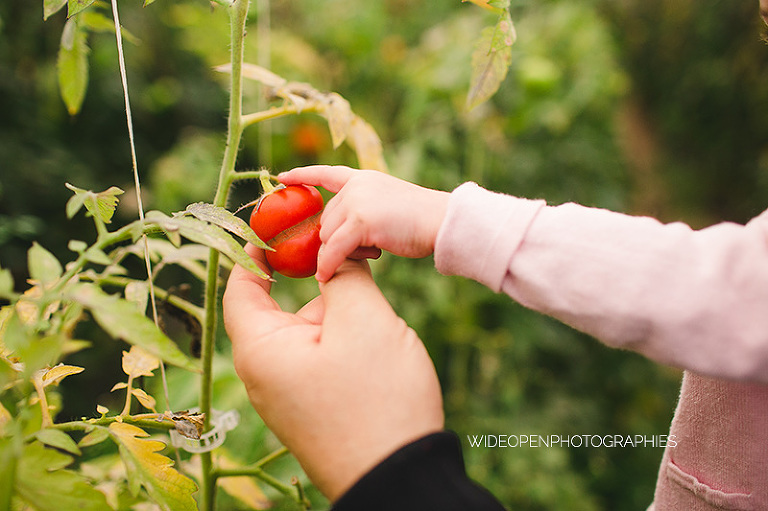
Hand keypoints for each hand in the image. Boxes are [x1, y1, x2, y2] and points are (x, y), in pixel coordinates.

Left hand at [223, 245, 444, 500]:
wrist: (400, 478)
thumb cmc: (377, 400)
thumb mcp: (365, 321)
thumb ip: (344, 276)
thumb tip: (335, 257)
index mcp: (261, 349)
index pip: (240, 285)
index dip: (256, 249)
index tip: (282, 224)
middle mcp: (265, 373)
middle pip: (278, 307)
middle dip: (312, 280)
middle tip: (347, 254)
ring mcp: (289, 394)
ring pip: (305, 332)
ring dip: (333, 311)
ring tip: (374, 306)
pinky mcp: (313, 408)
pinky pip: (319, 358)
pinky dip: (341, 338)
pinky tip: (375, 339)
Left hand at [278, 166, 450, 281]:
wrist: (444, 222)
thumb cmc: (421, 223)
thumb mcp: (387, 208)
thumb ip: (362, 214)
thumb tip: (334, 240)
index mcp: (363, 179)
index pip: (327, 173)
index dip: (303, 175)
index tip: (282, 177)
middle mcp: (357, 185)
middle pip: (326, 220)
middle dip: (337, 240)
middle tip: (367, 249)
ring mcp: (357, 200)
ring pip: (328, 236)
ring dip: (341, 253)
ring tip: (374, 252)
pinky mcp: (360, 220)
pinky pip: (334, 249)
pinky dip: (328, 265)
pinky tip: (325, 276)